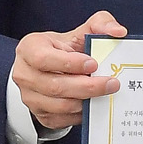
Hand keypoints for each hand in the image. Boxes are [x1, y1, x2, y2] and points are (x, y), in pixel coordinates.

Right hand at [11, 10, 127, 128]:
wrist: (53, 68)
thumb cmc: (65, 48)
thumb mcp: (80, 31)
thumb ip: (100, 24)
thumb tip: (118, 32)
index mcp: (29, 49)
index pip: (43, 58)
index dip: (68, 63)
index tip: (93, 64)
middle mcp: (25, 74)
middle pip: (54, 86)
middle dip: (87, 86)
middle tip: (111, 83)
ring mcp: (30, 97)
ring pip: (59, 105)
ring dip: (86, 101)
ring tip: (106, 93)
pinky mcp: (40, 114)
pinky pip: (62, 119)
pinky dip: (81, 114)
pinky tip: (95, 104)